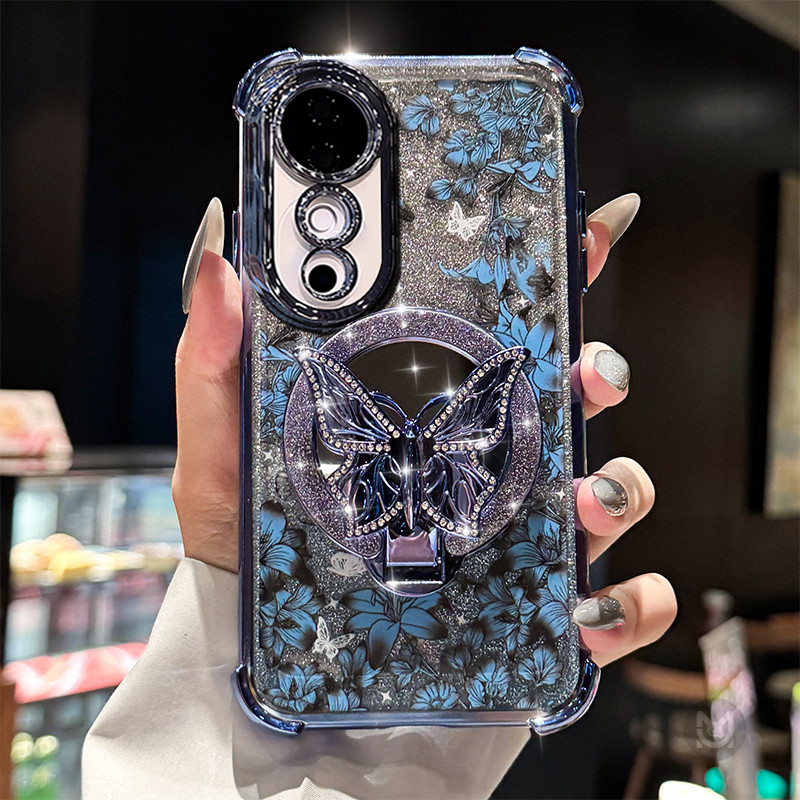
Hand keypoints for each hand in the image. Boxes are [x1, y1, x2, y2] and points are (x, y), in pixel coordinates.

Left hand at [171, 194, 675, 666]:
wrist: (266, 662)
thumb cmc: (250, 551)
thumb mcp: (222, 453)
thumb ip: (216, 363)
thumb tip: (224, 266)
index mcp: (427, 415)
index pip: (499, 337)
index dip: (549, 280)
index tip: (577, 238)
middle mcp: (483, 467)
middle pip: (571, 403)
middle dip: (599, 370)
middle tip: (585, 366)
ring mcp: (516, 537)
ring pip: (610, 491)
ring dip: (620, 484)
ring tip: (585, 492)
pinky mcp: (534, 613)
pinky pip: (613, 603)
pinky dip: (624, 603)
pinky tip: (582, 609)